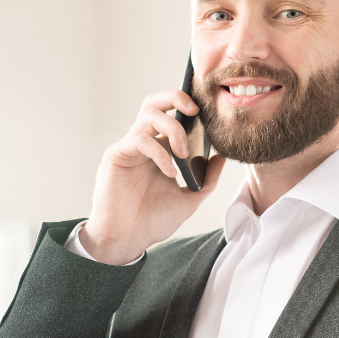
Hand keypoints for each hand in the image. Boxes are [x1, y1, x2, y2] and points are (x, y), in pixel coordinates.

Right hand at [79, 91, 225, 264]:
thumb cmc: (152, 221)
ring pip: (149, 114)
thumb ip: (206, 179)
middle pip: (155, 102)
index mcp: (160, 149)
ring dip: (173, 129)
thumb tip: (222, 157)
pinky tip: (170, 173)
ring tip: (184, 153)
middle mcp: (144, 143)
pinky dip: (160, 153)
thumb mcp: (189, 199)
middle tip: (196, 111)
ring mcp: (129, 148)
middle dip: (176, 96)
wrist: (127, 240)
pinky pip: (140, 140)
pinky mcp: (116, 155)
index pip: (171, 115)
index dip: (187, 106)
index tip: (209, 113)